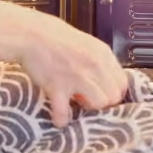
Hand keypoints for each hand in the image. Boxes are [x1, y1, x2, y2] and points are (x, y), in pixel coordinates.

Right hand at [13, 8, 127, 127]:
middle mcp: (94, 65)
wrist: (30, 33)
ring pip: (99, 103)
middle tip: (88, 98)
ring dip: (87, 108)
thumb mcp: (86, 43)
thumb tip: (104, 79)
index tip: (102, 93)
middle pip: (114, 96)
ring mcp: (77, 76)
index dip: (113, 91)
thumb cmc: (54, 37)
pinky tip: (59, 118)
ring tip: (75, 103)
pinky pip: (64, 112)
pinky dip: (61, 118)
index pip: (122, 82)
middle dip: (102, 101)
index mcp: (102, 53)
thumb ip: (98, 60)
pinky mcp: (57, 86)